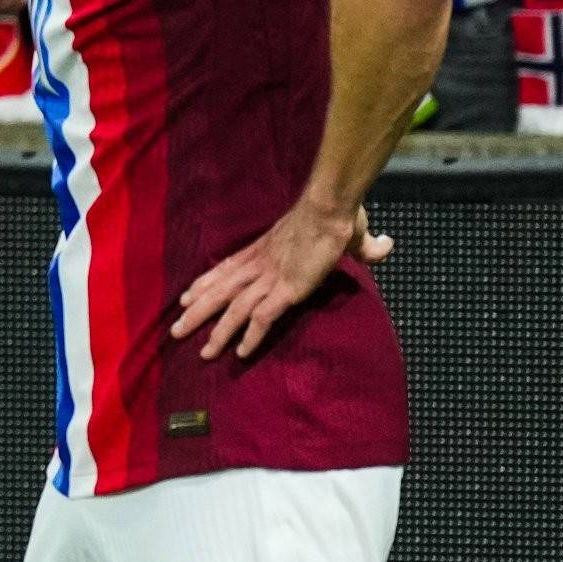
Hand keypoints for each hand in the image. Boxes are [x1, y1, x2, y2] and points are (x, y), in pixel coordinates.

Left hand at [172, 194, 388, 359]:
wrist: (334, 207)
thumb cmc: (339, 215)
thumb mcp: (347, 235)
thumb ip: (365, 246)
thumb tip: (385, 244)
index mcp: (265, 251)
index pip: (227, 270)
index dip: (206, 284)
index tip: (187, 298)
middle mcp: (261, 266)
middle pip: (220, 292)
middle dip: (198, 313)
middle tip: (176, 331)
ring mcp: (272, 278)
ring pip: (234, 310)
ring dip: (217, 332)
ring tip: (202, 353)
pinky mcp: (287, 289)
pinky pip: (262, 318)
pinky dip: (251, 336)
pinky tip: (241, 354)